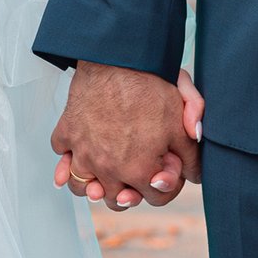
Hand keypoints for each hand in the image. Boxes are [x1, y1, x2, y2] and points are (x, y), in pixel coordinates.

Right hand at [52, 61, 200, 207]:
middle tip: (136, 172)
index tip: (166, 168)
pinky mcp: (66, 133)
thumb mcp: (181, 121)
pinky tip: (80, 153)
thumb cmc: (150, 87)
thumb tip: (195, 176)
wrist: (116, 57)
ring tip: (104, 174)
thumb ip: (191, 155)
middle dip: (130, 191)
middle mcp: (107, 168)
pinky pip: (61, 156)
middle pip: (116, 200)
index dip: (167, 184)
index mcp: (138, 170)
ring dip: (93, 185)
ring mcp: (82, 152)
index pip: (156, 198)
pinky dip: (67, 159)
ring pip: (81, 188)